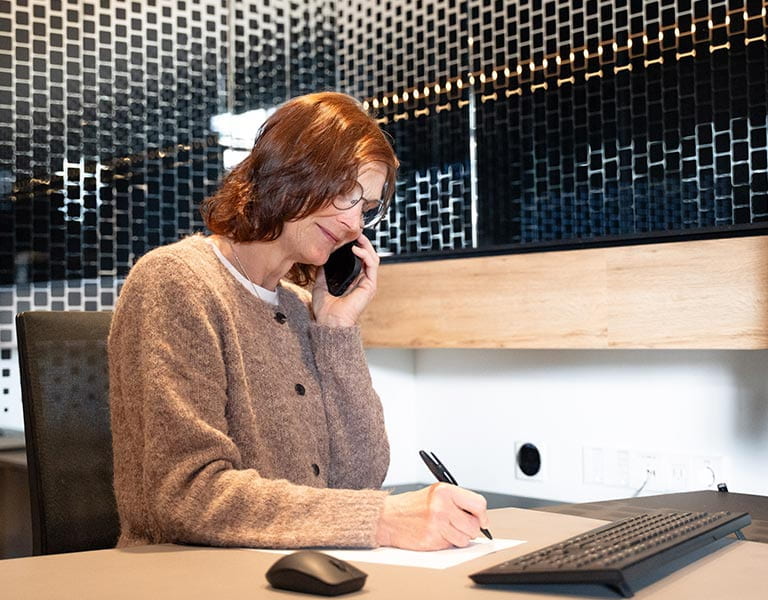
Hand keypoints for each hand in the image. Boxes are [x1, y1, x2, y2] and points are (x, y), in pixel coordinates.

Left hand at [312, 233, 379, 327]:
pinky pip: (372, 265)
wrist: (329, 321)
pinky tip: (355, 249)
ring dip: (366, 245)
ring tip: (357, 237)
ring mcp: (367, 283)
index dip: (355, 247)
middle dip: (362, 242)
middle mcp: (362, 281)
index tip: (346, 237)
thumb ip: (323, 271)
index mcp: (352, 280)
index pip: (358, 259)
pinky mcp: (370, 285)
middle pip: (367, 256)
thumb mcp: (320, 284)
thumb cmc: (325, 309)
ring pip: (373, 258)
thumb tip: (322, 258)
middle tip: (354, 232)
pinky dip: (365, 254)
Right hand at [375, 483, 489, 549]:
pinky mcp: (431, 540)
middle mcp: (442, 506)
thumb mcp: (436, 493)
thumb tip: (481, 516)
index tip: (482, 520)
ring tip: (444, 528)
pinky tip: (435, 534)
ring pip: (465, 539)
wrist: (388, 517)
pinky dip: (446, 542)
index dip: (483, 515)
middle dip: (470, 529)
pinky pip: (451, 546)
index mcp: (445, 491)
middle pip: (474, 525)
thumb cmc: (413, 505)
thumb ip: (458, 501)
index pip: (478, 504)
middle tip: (459, 525)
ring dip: (458, 537)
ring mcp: (436, 524)